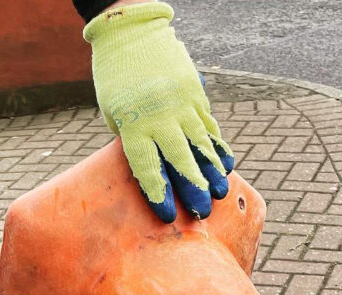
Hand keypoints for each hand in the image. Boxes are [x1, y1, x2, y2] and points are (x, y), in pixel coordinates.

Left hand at [85, 1, 234, 222]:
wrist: (131, 33)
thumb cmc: (115, 80)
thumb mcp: (114, 114)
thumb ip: (133, 140)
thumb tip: (153, 168)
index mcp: (133, 125)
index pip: (147, 167)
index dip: (158, 193)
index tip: (167, 215)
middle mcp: (160, 116)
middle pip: (179, 160)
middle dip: (192, 189)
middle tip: (203, 213)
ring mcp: (181, 104)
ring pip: (200, 143)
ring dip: (212, 171)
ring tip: (221, 192)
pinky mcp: (195, 93)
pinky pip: (208, 124)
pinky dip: (217, 146)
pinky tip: (226, 163)